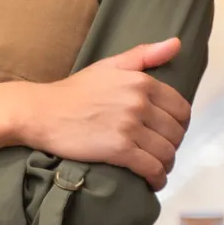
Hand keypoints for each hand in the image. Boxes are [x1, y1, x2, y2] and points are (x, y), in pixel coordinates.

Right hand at [17, 38, 191, 190]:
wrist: (42, 112)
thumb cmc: (75, 90)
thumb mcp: (109, 65)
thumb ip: (144, 54)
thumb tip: (176, 43)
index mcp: (141, 81)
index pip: (181, 109)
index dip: (180, 125)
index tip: (169, 132)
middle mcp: (139, 102)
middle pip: (176, 133)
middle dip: (172, 146)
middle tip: (160, 151)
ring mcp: (129, 126)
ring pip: (166, 153)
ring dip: (166, 165)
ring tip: (157, 168)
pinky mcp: (119, 149)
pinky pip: (151, 168)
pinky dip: (157, 179)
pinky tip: (153, 182)